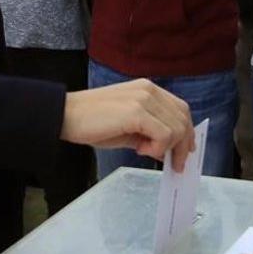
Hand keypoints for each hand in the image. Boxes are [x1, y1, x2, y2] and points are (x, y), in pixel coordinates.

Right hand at [60, 79, 195, 170]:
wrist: (65, 116)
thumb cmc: (92, 123)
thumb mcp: (127, 127)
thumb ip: (148, 133)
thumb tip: (165, 150)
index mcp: (148, 89)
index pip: (179, 109)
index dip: (187, 131)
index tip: (184, 151)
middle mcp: (149, 90)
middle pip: (182, 118)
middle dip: (182, 145)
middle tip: (174, 164)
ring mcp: (143, 99)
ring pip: (176, 128)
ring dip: (167, 147)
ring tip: (144, 152)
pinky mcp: (136, 112)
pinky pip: (163, 135)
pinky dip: (157, 147)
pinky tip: (139, 150)